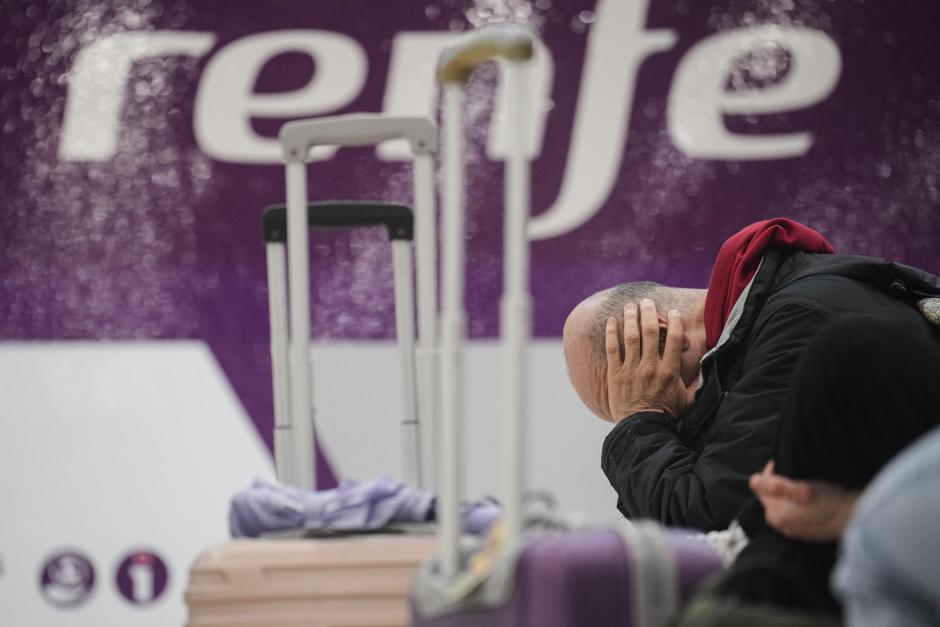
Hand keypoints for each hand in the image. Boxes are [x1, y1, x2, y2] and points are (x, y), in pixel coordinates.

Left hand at [605, 299, 696, 422]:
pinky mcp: (615, 374)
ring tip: (631, 305)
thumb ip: (699, 382)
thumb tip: (710, 366)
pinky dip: (611, 333)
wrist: (642, 430)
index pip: (674, 339)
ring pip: (631, 337)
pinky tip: (611, 321)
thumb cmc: (667, 415)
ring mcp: (632, 370)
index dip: (675, 322)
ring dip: (631, 318)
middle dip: (649, 313)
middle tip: (647, 301)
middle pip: (650, 332)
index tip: (673, 312)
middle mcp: (650, 367)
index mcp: (669, 371)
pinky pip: (612, 349)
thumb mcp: (689, 400)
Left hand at [749, 461, 858, 541]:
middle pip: (772, 497)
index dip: (771, 472)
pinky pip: (796, 513)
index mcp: (776, 514)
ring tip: (804, 482)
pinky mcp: (808, 532)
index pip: (762, 487)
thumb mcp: (803, 489)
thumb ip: (775, 486)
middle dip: (778, 483)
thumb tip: (753, 481)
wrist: (858, 519)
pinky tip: (812, 497)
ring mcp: (795, 530)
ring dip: (789, 493)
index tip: (783, 462)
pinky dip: (799, 504)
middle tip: (794, 471)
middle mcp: (782, 525)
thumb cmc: (831, 501)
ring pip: (784, 505)